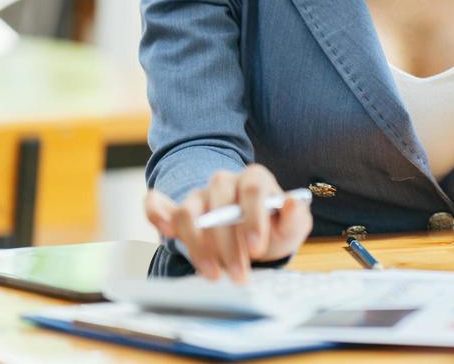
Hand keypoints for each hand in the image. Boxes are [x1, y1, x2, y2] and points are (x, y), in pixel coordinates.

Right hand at [144, 164, 311, 281]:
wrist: (254, 237)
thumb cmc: (273, 229)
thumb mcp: (291, 227)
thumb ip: (295, 217)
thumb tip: (291, 203)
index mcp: (255, 178)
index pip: (252, 189)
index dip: (253, 217)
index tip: (257, 247)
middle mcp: (225, 182)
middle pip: (219, 203)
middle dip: (229, 243)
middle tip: (239, 274)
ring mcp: (200, 196)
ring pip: (190, 213)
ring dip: (199, 246)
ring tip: (214, 274)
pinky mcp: (180, 212)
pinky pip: (162, 208)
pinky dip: (157, 215)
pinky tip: (163, 230)